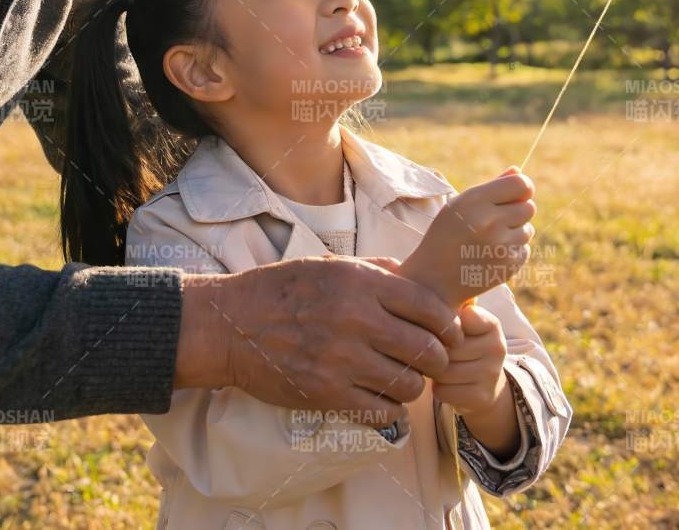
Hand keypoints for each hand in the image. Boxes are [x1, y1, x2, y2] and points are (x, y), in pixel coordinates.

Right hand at [175, 257, 462, 426]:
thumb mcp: (328, 266)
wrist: (230, 325)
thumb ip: (373, 271)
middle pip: (428, 350)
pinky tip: (381, 399)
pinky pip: (382, 411)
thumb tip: (412, 274)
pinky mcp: (327, 394)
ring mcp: (342, 360)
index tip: (448, 333)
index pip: (430, 308)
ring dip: (413, 386)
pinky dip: (389, 409)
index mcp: (360, 285)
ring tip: (403, 379)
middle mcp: (356, 321)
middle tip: (430, 361)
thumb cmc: (280, 290)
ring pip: (409, 385)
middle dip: (437, 359)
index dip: (448, 324)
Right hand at [400, 168, 534, 305]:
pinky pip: (524, 250)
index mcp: (475, 202)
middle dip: (517, 211)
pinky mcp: (509, 267)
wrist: (433, 280)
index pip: (521, 185)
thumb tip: (519, 171)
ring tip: (488, 240)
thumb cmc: (445, 236)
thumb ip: (492, 187)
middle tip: (496, 220)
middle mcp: (490, 223)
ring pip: (528, 230)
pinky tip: (490, 255)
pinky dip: (512, 251)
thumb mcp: (460, 205)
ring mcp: (501, 247)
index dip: (522, 187)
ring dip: (514, 232)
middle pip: (529, 207)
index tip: (516, 193)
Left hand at [430, 301, 508, 416]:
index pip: (454, 321)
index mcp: (491, 323)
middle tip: (439, 351)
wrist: (486, 385)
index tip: (442, 330)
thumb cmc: (462, 345)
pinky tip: (447, 384)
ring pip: (442, 370)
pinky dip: (438, 389)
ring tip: (443, 367)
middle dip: (434, 351)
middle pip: (444, 347)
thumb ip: (441, 301)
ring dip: (433, 371)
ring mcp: (492, 373)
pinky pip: (444, 391)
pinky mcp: (483, 396)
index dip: (438, 327)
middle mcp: (497, 346)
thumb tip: (398, 266)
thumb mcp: (459, 321)